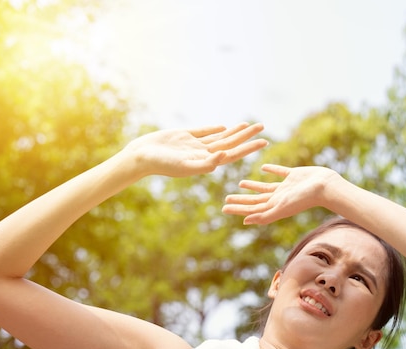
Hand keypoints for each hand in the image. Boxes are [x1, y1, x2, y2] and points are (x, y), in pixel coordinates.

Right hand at [123, 122, 266, 177]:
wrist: (141, 156)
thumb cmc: (162, 164)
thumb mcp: (185, 165)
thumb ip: (206, 163)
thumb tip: (225, 155)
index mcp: (206, 162)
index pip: (233, 154)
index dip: (248, 148)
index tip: (264, 141)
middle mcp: (203, 154)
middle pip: (230, 143)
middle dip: (246, 136)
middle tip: (262, 127)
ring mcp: (194, 145)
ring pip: (219, 137)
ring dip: (234, 132)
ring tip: (248, 125)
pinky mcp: (184, 137)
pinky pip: (204, 132)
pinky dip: (214, 130)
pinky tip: (224, 127)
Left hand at [222, 164, 341, 223]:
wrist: (324, 187)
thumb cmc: (304, 199)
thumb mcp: (282, 208)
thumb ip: (264, 215)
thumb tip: (245, 221)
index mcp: (275, 206)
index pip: (252, 209)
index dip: (238, 208)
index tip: (224, 207)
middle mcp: (279, 198)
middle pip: (255, 200)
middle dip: (241, 200)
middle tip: (227, 198)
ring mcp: (286, 187)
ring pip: (265, 187)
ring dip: (253, 186)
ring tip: (241, 183)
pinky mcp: (293, 175)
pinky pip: (279, 172)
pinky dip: (271, 170)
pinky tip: (263, 168)